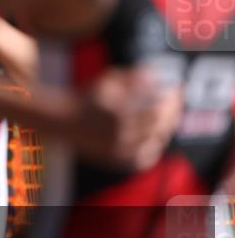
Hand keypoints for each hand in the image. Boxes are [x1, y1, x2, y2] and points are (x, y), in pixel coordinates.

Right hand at [66, 67, 183, 170]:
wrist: (62, 121)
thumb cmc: (87, 96)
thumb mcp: (107, 79)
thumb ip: (134, 77)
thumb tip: (158, 77)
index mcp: (119, 114)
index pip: (159, 112)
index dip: (172, 101)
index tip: (175, 91)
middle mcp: (120, 135)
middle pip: (160, 127)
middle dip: (171, 113)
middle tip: (175, 102)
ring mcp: (118, 150)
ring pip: (155, 143)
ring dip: (164, 129)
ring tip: (165, 117)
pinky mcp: (116, 160)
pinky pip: (144, 158)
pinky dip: (152, 148)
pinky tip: (154, 137)